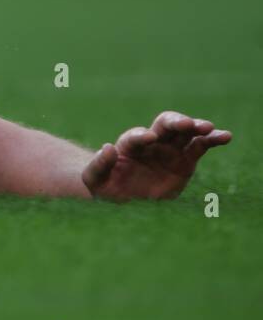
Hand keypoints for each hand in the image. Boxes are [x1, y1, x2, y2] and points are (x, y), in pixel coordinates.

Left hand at [83, 110, 232, 201]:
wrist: (122, 197)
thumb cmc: (105, 186)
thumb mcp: (94, 180)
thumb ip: (98, 165)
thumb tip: (107, 148)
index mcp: (128, 146)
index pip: (135, 137)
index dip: (141, 136)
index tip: (149, 139)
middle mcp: (151, 143)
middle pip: (164, 125)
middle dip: (175, 122)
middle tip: (186, 124)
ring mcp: (169, 150)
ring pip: (185, 132)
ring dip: (197, 127)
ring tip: (209, 128)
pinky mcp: (184, 160)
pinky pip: (200, 146)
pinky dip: (212, 140)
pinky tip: (225, 136)